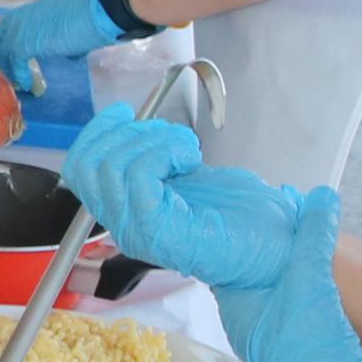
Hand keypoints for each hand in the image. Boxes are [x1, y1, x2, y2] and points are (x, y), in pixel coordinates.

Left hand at [0, 0, 130, 91]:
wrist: (102, 7)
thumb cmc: (96, 12)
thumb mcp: (75, 22)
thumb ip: (65, 36)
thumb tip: (69, 53)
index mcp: (37, 8)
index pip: (12, 24)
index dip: (9, 42)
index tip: (12, 58)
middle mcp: (24, 15)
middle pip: (1, 36)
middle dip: (2, 55)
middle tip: (10, 74)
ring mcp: (22, 27)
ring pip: (4, 49)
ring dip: (10, 68)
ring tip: (17, 84)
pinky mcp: (26, 41)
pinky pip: (15, 61)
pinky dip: (20, 75)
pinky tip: (28, 85)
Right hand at [62, 112, 311, 293]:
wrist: (282, 249)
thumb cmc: (246, 218)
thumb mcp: (190, 176)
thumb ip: (154, 157)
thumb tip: (131, 122)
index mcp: (128, 211)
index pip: (78, 170)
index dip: (96, 132)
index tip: (125, 111)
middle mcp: (126, 225)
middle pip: (87, 165)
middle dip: (129, 133)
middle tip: (172, 136)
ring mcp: (141, 232)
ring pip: (110, 167)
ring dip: (152, 140)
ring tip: (187, 148)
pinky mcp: (160, 233)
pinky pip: (137, 177)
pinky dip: (163, 152)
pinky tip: (190, 159)